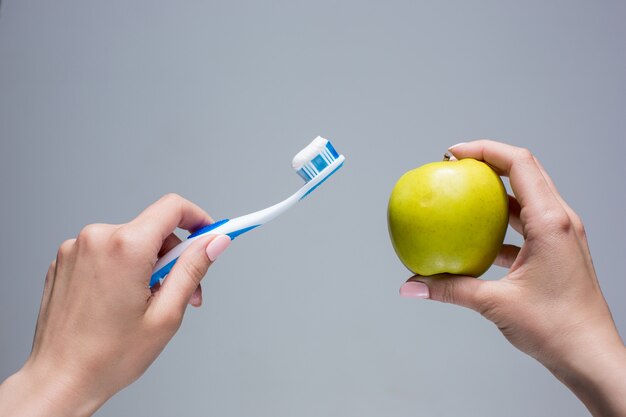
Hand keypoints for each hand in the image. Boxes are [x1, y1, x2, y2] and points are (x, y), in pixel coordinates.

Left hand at [0, 194, 230, 416]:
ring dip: (148, 265)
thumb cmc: (107, 356)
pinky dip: (122, 268)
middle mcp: (96, 238)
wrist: (59, 380)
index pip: (173, 207)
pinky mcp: (64, 260)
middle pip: (153, 229)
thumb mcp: (166, 314)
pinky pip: (106, 251)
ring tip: (146, 304)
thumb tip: (215, 242)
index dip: (198, 218)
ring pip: (130, 241)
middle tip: (183, 293)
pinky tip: (121, 301)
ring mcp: (75, 248)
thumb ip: (193, 269)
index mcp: (125, 247)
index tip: (209, 233)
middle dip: (174, 257)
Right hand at [399, 140, 625, 416]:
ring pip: (528, 195)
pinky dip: (502, 221)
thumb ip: (449, 290)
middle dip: (489, 161)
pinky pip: (527, 222)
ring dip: (496, 190)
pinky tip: (478, 238)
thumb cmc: (556, 329)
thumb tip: (411, 285)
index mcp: (551, 222)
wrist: (591, 356)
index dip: (485, 149)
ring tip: (463, 194)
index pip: (519, 164)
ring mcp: (561, 234)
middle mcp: (561, 220)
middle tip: (454, 165)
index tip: (453, 154)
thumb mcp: (496, 304)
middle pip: (525, 170)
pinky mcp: (557, 250)